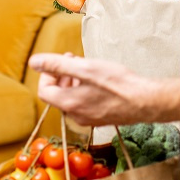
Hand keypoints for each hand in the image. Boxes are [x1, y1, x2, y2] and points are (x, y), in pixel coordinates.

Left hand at [29, 53, 169, 126]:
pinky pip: (84, 103)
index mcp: (68, 103)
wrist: (145, 102)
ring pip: (71, 98)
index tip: (59, 63)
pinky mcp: (100, 118)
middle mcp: (75, 115)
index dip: (47, 74)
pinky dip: (85, 90)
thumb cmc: (117, 84)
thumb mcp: (85, 68)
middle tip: (73, 60)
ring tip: (86, 67)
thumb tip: (34, 62)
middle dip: (61, 75)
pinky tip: (98, 80)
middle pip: (58, 94)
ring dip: (73, 81)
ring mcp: (88, 119)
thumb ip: (57, 65)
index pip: (44, 91)